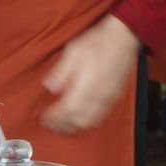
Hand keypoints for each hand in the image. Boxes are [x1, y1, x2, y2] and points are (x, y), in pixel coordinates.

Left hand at [42, 14, 140, 133]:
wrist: (123, 38)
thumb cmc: (97, 42)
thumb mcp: (73, 51)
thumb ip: (60, 72)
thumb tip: (49, 88)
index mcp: (86, 86)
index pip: (65, 111)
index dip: (53, 118)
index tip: (42, 118)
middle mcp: (98, 97)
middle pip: (77, 122)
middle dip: (61, 126)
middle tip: (49, 124)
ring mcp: (108, 99)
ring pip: (89, 123)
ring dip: (73, 127)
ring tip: (62, 125)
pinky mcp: (115, 98)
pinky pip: (100, 118)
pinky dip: (86, 123)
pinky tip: (79, 118)